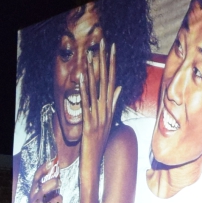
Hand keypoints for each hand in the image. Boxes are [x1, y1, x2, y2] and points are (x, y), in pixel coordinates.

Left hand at [78, 41, 121, 181]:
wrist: (94, 159)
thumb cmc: (99, 139)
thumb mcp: (107, 119)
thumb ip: (113, 102)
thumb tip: (118, 86)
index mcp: (110, 106)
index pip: (112, 80)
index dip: (112, 63)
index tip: (111, 48)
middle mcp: (106, 108)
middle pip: (107, 80)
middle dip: (105, 61)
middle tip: (104, 43)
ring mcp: (99, 114)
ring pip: (97, 88)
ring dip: (95, 70)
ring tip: (93, 54)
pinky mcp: (90, 121)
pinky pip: (87, 101)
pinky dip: (85, 88)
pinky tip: (83, 76)